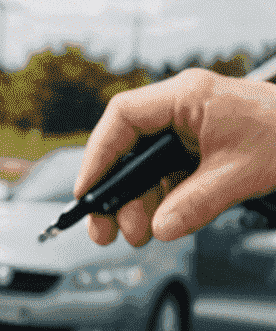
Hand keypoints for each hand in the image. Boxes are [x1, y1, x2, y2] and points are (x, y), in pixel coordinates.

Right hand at [75, 67, 275, 245]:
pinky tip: (162, 219)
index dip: (98, 155)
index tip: (88, 191)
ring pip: (148, 163)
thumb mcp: (241, 175)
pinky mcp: (203, 142)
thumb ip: (196, 203)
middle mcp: (183, 105)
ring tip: (139, 234)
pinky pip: (169, 169)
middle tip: (106, 229)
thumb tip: (161, 228)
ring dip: (140, 200)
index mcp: (186, 96)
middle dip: (117, 191)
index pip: (123, 118)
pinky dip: (163, 196)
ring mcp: (192, 124)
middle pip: (130, 146)